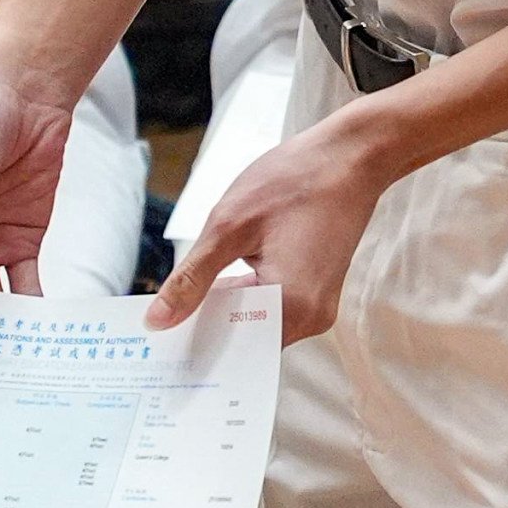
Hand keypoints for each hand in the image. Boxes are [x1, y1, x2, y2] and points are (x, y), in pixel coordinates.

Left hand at [154, 109, 390, 339]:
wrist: (351, 156)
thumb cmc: (295, 181)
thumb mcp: (228, 226)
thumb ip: (192, 279)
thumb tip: (158, 321)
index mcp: (291, 305)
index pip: (231, 350)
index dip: (191, 345)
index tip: (157, 343)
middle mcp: (311, 317)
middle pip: (246, 343)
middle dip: (205, 330)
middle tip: (160, 322)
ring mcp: (318, 307)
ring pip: (257, 326)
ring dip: (225, 313)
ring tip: (186, 300)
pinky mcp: (317, 293)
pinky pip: (273, 311)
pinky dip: (245, 300)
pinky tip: (219, 285)